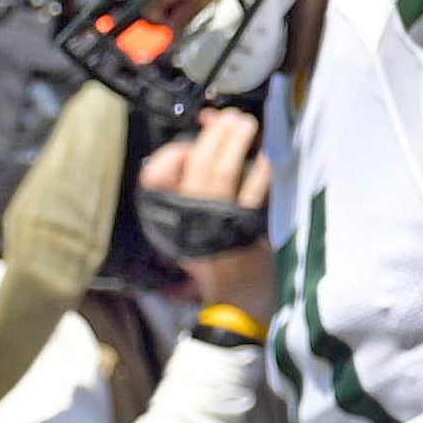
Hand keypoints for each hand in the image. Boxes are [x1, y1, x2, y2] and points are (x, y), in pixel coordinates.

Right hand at [137, 106, 277, 311]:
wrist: (236, 304)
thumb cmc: (218, 258)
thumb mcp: (194, 225)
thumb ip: (198, 184)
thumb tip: (212, 134)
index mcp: (167, 219)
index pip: (155, 177)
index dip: (174, 153)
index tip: (193, 140)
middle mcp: (186, 221)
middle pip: (194, 166)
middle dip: (214, 135)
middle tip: (232, 119)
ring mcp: (214, 226)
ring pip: (220, 174)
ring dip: (234, 143)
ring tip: (246, 125)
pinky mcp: (243, 232)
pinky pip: (252, 192)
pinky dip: (261, 169)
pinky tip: (267, 155)